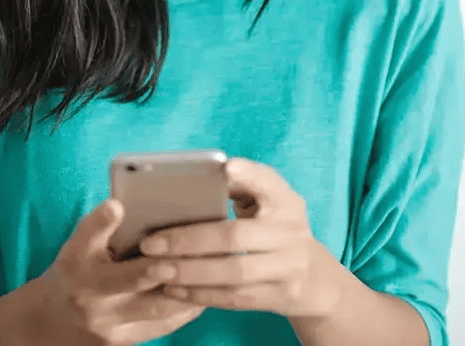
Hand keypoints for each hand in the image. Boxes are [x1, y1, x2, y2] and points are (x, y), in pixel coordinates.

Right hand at [35, 198, 205, 345]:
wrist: (53, 319)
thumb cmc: (73, 269)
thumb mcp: (77, 242)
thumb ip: (97, 224)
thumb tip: (117, 204)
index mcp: (85, 281)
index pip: (121, 274)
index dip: (150, 267)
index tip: (171, 254)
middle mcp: (100, 310)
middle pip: (149, 299)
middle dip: (179, 279)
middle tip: (208, 258)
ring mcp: (115, 332)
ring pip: (161, 315)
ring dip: (190, 294)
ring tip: (214, 270)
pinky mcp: (128, 342)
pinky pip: (163, 327)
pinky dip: (185, 309)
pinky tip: (203, 290)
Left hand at [139, 157, 344, 318]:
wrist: (313, 276)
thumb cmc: (274, 225)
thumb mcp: (268, 200)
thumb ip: (238, 187)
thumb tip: (192, 181)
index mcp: (284, 199)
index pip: (268, 182)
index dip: (248, 175)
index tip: (226, 167)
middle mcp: (290, 232)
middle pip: (235, 236)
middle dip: (189, 240)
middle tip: (151, 242)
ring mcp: (287, 267)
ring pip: (233, 272)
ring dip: (189, 272)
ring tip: (155, 269)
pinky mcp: (279, 296)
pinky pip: (235, 298)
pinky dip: (201, 295)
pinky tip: (174, 289)